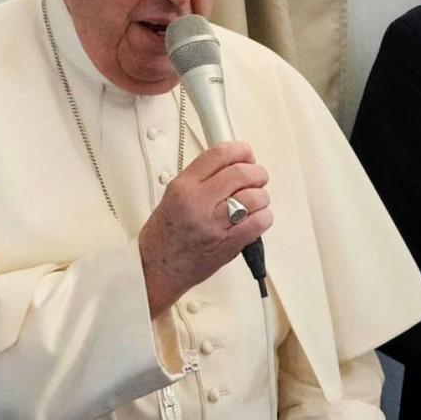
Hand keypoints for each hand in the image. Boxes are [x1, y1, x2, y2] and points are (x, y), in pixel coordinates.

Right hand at [137, 141, 271, 315]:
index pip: (219, 154)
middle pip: (241, 173)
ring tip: (255, 201)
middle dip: (256, 173)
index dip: (240, 150)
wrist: (157, 269)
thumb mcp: (173, 196)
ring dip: (261, 197)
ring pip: (255, 196)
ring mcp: (215, 223)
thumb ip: (201, 179)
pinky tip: (255, 218)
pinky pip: (259, 221)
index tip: (246, 154)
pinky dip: (263, 217)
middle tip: (257, 177)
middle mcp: (198, 202)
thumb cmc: (164, 236)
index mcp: (183, 187)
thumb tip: (232, 165)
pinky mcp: (229, 243)